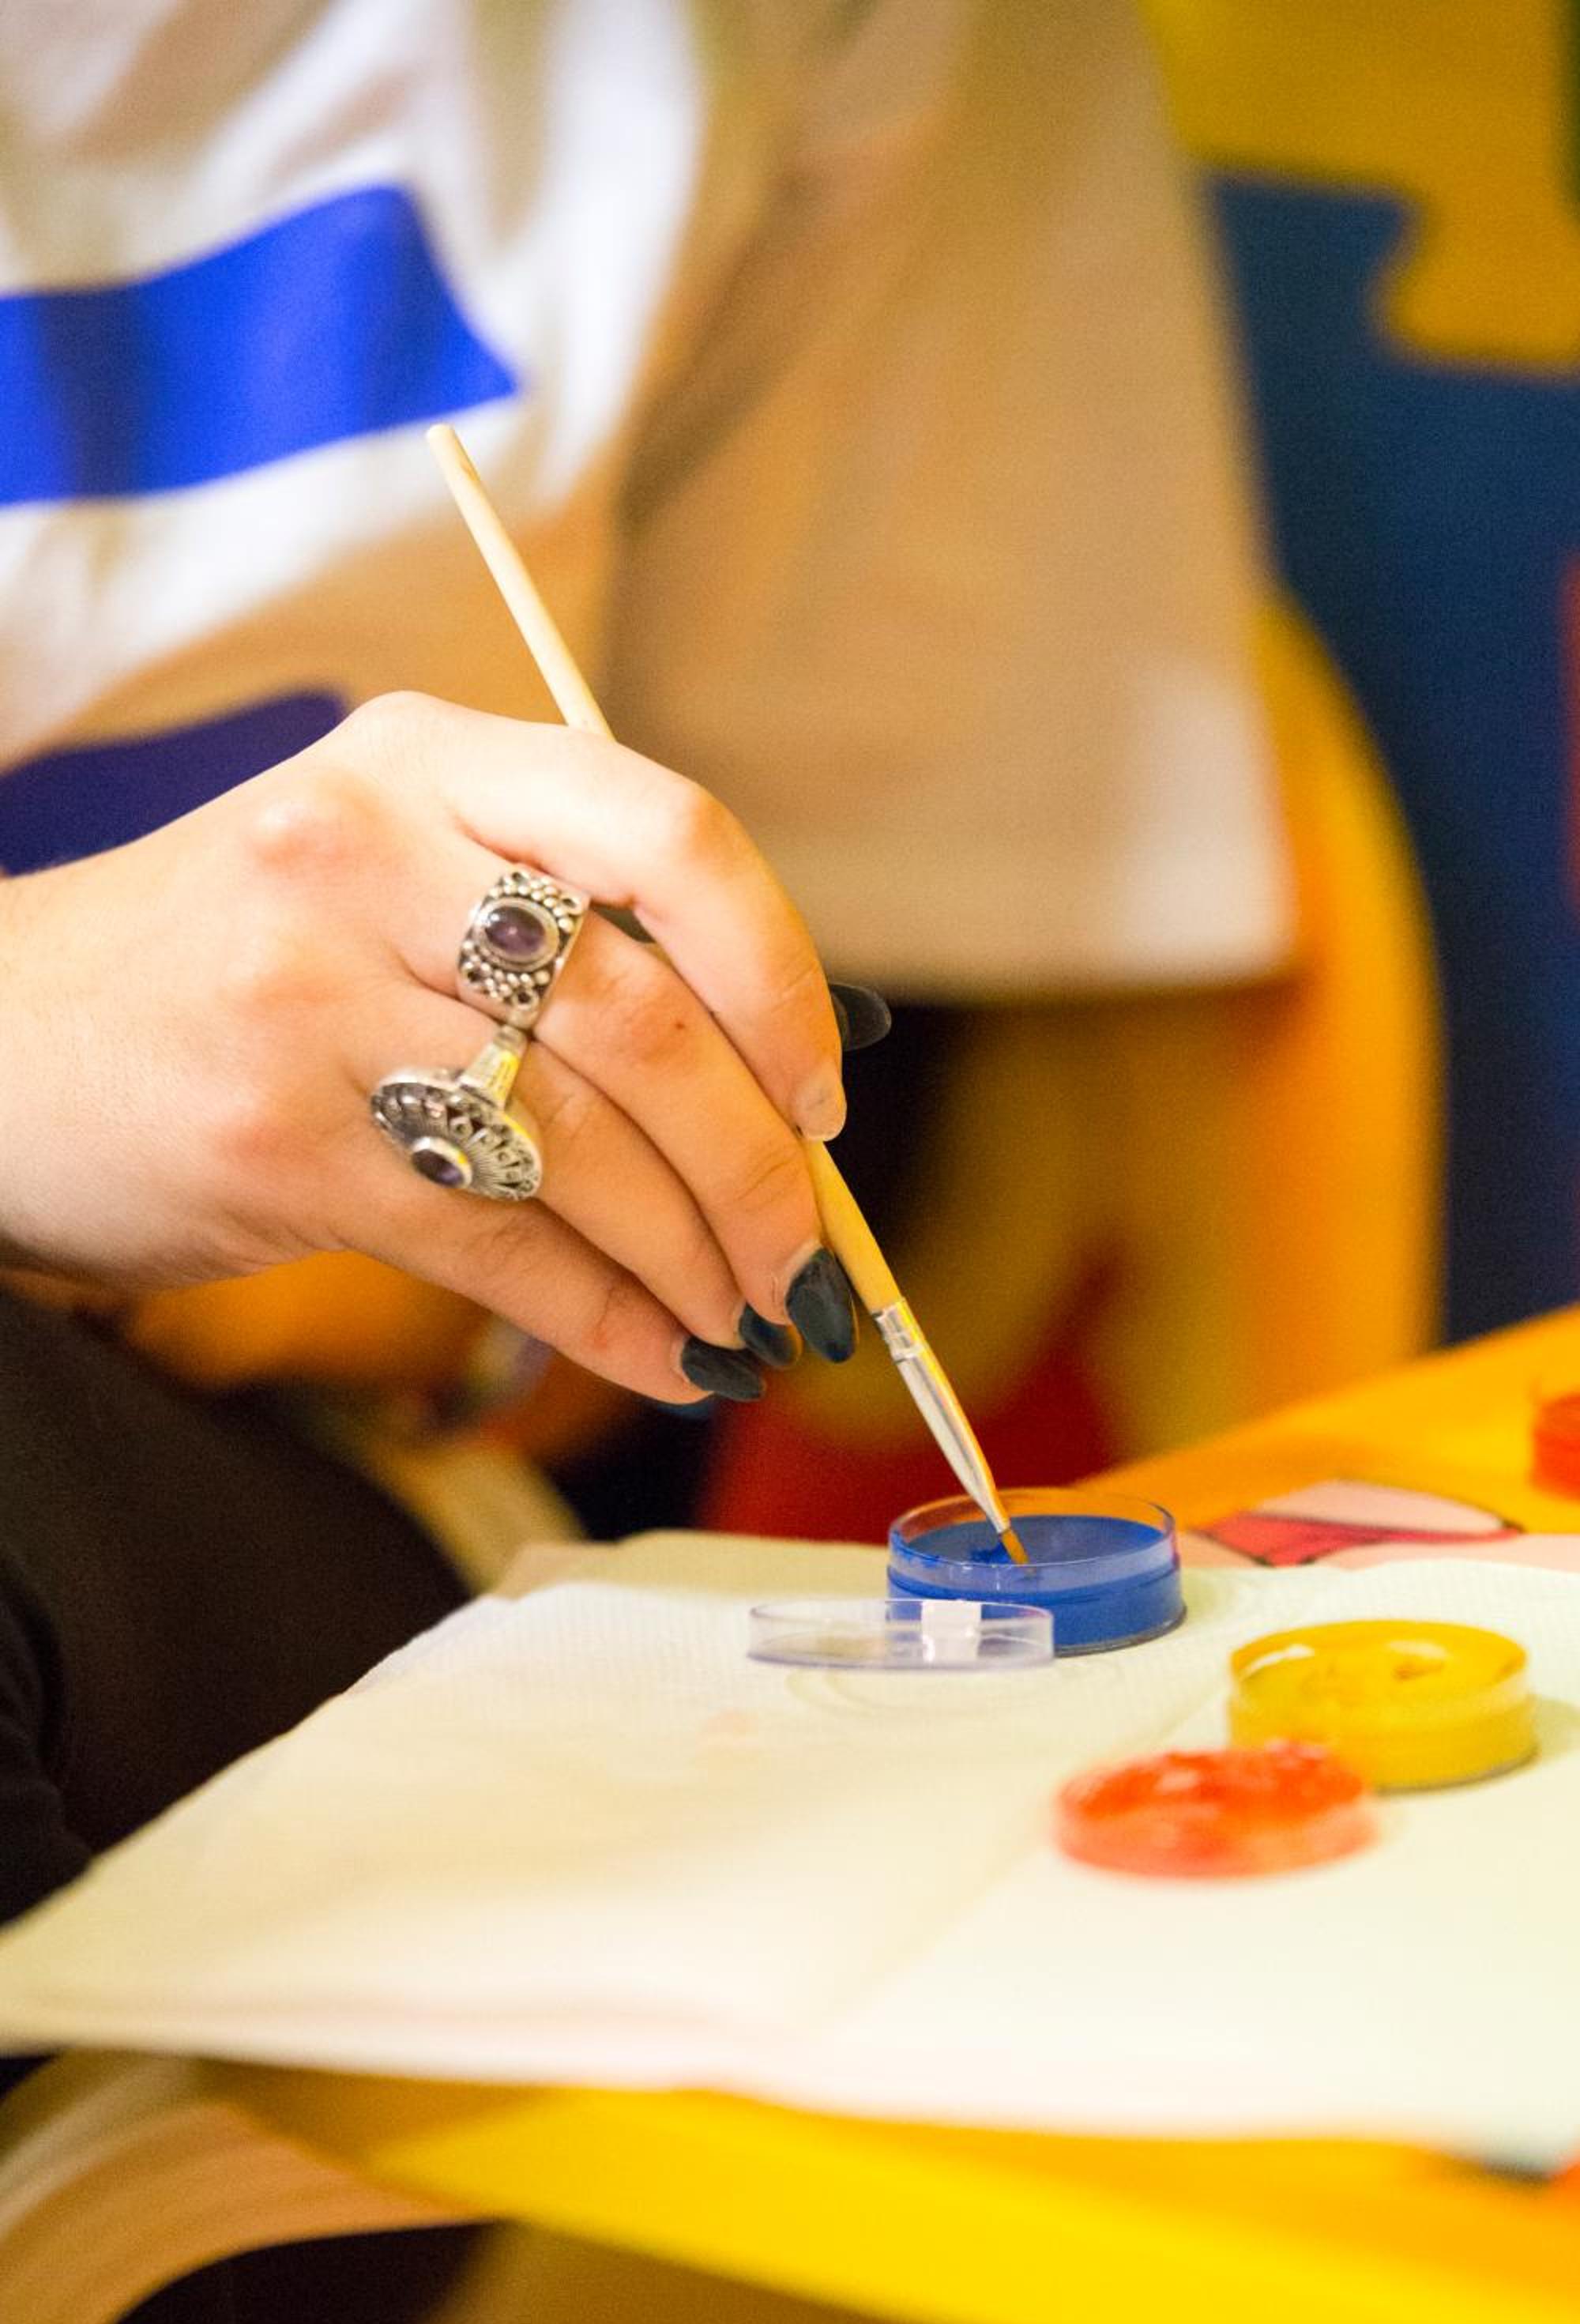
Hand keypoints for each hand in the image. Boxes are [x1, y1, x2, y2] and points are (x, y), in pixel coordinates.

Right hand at [0, 694, 868, 1399]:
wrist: (3, 1040)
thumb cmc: (241, 964)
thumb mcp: (385, 871)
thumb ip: (560, 932)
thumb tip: (779, 1090)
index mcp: (429, 759)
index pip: (670, 834)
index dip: (779, 975)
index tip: (821, 1090)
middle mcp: (369, 851)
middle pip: (644, 1017)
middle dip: (759, 1165)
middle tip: (805, 1259)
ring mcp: (311, 995)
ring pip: (580, 1142)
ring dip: (695, 1257)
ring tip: (745, 1320)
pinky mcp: (277, 1140)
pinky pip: (494, 1242)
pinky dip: (604, 1316)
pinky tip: (659, 1356)